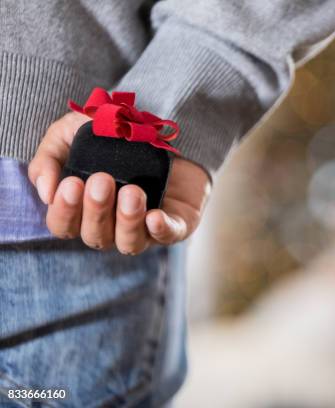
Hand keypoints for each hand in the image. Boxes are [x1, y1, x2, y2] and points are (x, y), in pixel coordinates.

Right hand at [28, 112, 210, 254]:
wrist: (165, 127)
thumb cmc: (113, 136)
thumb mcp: (71, 134)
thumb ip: (49, 158)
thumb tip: (45, 193)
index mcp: (84, 211)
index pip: (64, 226)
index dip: (65, 212)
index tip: (71, 183)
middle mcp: (112, 226)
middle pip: (95, 236)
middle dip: (96, 210)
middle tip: (102, 180)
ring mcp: (145, 229)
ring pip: (129, 243)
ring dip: (126, 220)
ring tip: (130, 192)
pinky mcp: (176, 224)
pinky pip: (168, 235)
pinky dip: (160, 229)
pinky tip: (154, 217)